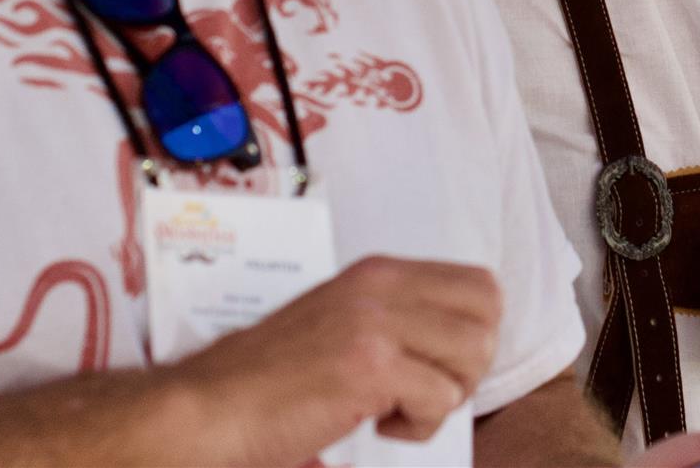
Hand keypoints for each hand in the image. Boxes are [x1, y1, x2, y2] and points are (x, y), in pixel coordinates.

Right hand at [170, 256, 501, 463]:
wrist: (211, 408)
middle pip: (488, 315)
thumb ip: (395, 317)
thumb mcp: (341, 321)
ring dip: (444, 396)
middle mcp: (382, 287)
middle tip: (423, 390)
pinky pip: (440, 400)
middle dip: (468, 364)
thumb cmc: (270, 379)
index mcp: (379, 273)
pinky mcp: (370, 365)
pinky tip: (374, 423)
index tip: (437, 364)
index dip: (474, 333)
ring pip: (473, 356)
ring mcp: (377, 323)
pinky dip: (417, 427)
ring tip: (396, 407)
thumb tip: (467, 338)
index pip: (479, 284)